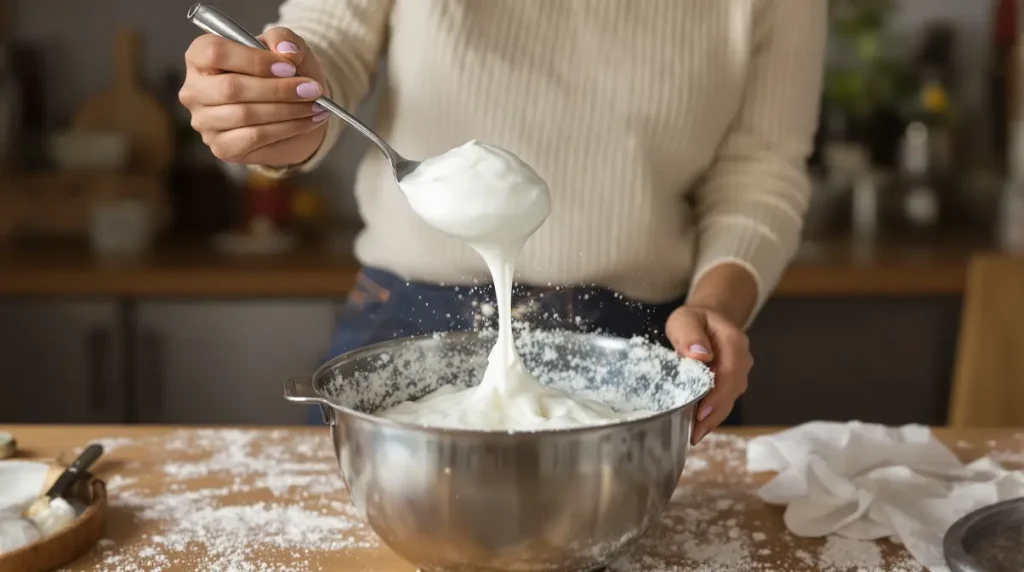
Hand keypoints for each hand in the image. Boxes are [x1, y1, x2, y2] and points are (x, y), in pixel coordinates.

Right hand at [180, 27, 329, 166]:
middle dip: (278, 89)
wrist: (292, 109)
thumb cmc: (282, 74)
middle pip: (231, 88)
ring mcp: (204, 122)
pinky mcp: (222, 147)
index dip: (254, 60)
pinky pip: (254, 137)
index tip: (289, 67)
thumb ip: (283, 39)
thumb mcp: (285, 48)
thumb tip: (287, 50)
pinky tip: (307, 122)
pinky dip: (286, 129)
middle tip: (312, 90)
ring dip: (288, 110)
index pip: (215, 52)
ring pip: (245, 115)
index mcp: (200, 56)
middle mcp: (194, 89)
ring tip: (316, 106)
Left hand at [665, 305, 752, 445]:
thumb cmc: (694, 320)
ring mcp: (739, 373)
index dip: (717, 394)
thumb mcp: (685, 319)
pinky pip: (724, 401)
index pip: (730, 371)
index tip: (701, 412)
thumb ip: (690, 334)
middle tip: (694, 433)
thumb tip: (700, 355)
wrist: (708, 320)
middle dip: (714, 414)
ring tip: (693, 435)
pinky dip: (712, 415)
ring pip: (729, 399)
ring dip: (713, 419)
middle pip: (732, 390)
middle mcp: (742, 360)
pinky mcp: (731, 383)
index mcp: (733, 342)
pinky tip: (697, 428)